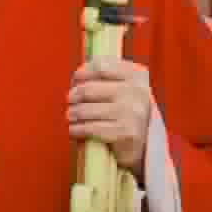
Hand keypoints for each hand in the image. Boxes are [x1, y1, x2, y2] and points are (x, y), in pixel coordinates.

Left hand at [67, 56, 153, 180]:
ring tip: (72, 116)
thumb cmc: (122, 113)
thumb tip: (77, 76)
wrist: (141, 145)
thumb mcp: (118, 88)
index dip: (81, 74)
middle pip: (87, 89)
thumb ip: (100, 77)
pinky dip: (76, 130)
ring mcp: (133, 112)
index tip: (76, 81)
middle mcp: (137, 91)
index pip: (100, 65)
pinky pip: (90, 128)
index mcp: (136, 75)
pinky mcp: (127, 133)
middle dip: (73, 96)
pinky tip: (75, 130)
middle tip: (71, 102)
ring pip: (85, 109)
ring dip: (72, 114)